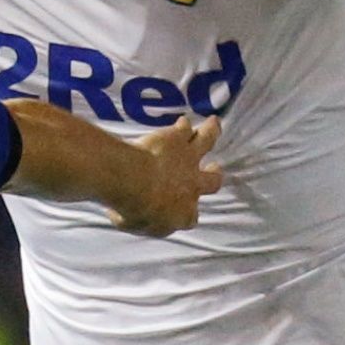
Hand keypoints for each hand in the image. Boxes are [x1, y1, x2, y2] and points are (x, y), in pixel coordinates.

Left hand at [115, 116, 223, 235]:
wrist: (131, 182)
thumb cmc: (129, 208)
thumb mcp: (131, 224)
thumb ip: (139, 219)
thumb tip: (131, 216)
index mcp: (182, 215)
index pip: (190, 218)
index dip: (187, 212)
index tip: (181, 209)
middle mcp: (192, 187)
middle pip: (212, 181)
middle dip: (214, 175)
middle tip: (214, 169)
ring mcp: (187, 160)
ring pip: (206, 142)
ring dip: (211, 133)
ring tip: (214, 124)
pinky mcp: (177, 139)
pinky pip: (185, 128)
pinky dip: (183, 125)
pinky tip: (182, 121)